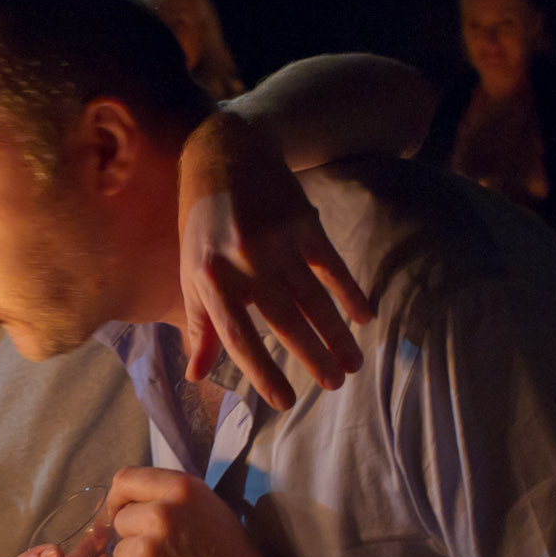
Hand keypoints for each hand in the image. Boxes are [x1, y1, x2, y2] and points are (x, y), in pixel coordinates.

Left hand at [105, 467, 286, 556]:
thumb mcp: (209, 509)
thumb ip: (171, 498)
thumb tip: (128, 499)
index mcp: (181, 489)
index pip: (125, 479)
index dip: (120, 498)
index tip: (124, 512)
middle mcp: (160, 514)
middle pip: (120, 518)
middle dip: (135, 536)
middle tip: (165, 554)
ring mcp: (146, 550)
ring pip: (118, 551)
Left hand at [179, 112, 374, 410]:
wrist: (226, 155)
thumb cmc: (203, 225)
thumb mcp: (191, 273)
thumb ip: (199, 326)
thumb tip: (196, 376)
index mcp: (212, 282)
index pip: (239, 339)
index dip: (263, 373)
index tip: (285, 401)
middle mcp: (244, 265)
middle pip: (285, 323)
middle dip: (313, 358)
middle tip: (334, 386)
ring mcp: (276, 243)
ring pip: (313, 300)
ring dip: (336, 336)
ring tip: (352, 364)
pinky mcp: (303, 223)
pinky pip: (331, 267)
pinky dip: (350, 293)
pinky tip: (364, 317)